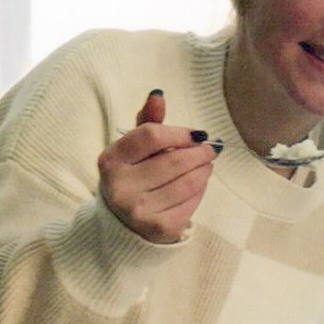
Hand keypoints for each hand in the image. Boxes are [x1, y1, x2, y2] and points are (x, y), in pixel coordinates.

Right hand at [97, 91, 219, 244]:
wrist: (122, 225)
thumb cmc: (133, 176)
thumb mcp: (133, 149)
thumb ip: (147, 122)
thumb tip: (158, 94)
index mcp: (111, 160)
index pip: (152, 136)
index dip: (180, 133)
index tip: (198, 134)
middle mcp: (120, 187)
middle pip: (174, 161)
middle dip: (200, 152)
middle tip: (212, 149)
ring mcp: (138, 211)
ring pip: (187, 182)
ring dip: (205, 170)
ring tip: (207, 164)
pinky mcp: (158, 228)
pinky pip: (191, 203)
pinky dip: (201, 190)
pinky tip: (199, 184)